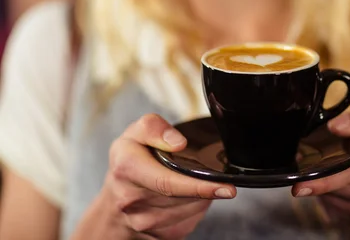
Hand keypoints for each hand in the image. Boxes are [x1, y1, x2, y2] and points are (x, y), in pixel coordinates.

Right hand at [104, 114, 236, 238]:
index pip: (168, 182)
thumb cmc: (129, 161)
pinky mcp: (158, 235)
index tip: (225, 186)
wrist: (115, 198)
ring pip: (189, 211)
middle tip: (226, 185)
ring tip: (198, 183)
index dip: (200, 185)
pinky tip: (189, 197)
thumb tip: (179, 143)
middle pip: (183, 197)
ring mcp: (144, 222)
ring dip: (201, 198)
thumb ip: (154, 128)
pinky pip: (188, 222)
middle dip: (206, 190)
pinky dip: (195, 209)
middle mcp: (131, 199)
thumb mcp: (135, 133)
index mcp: (127, 169)